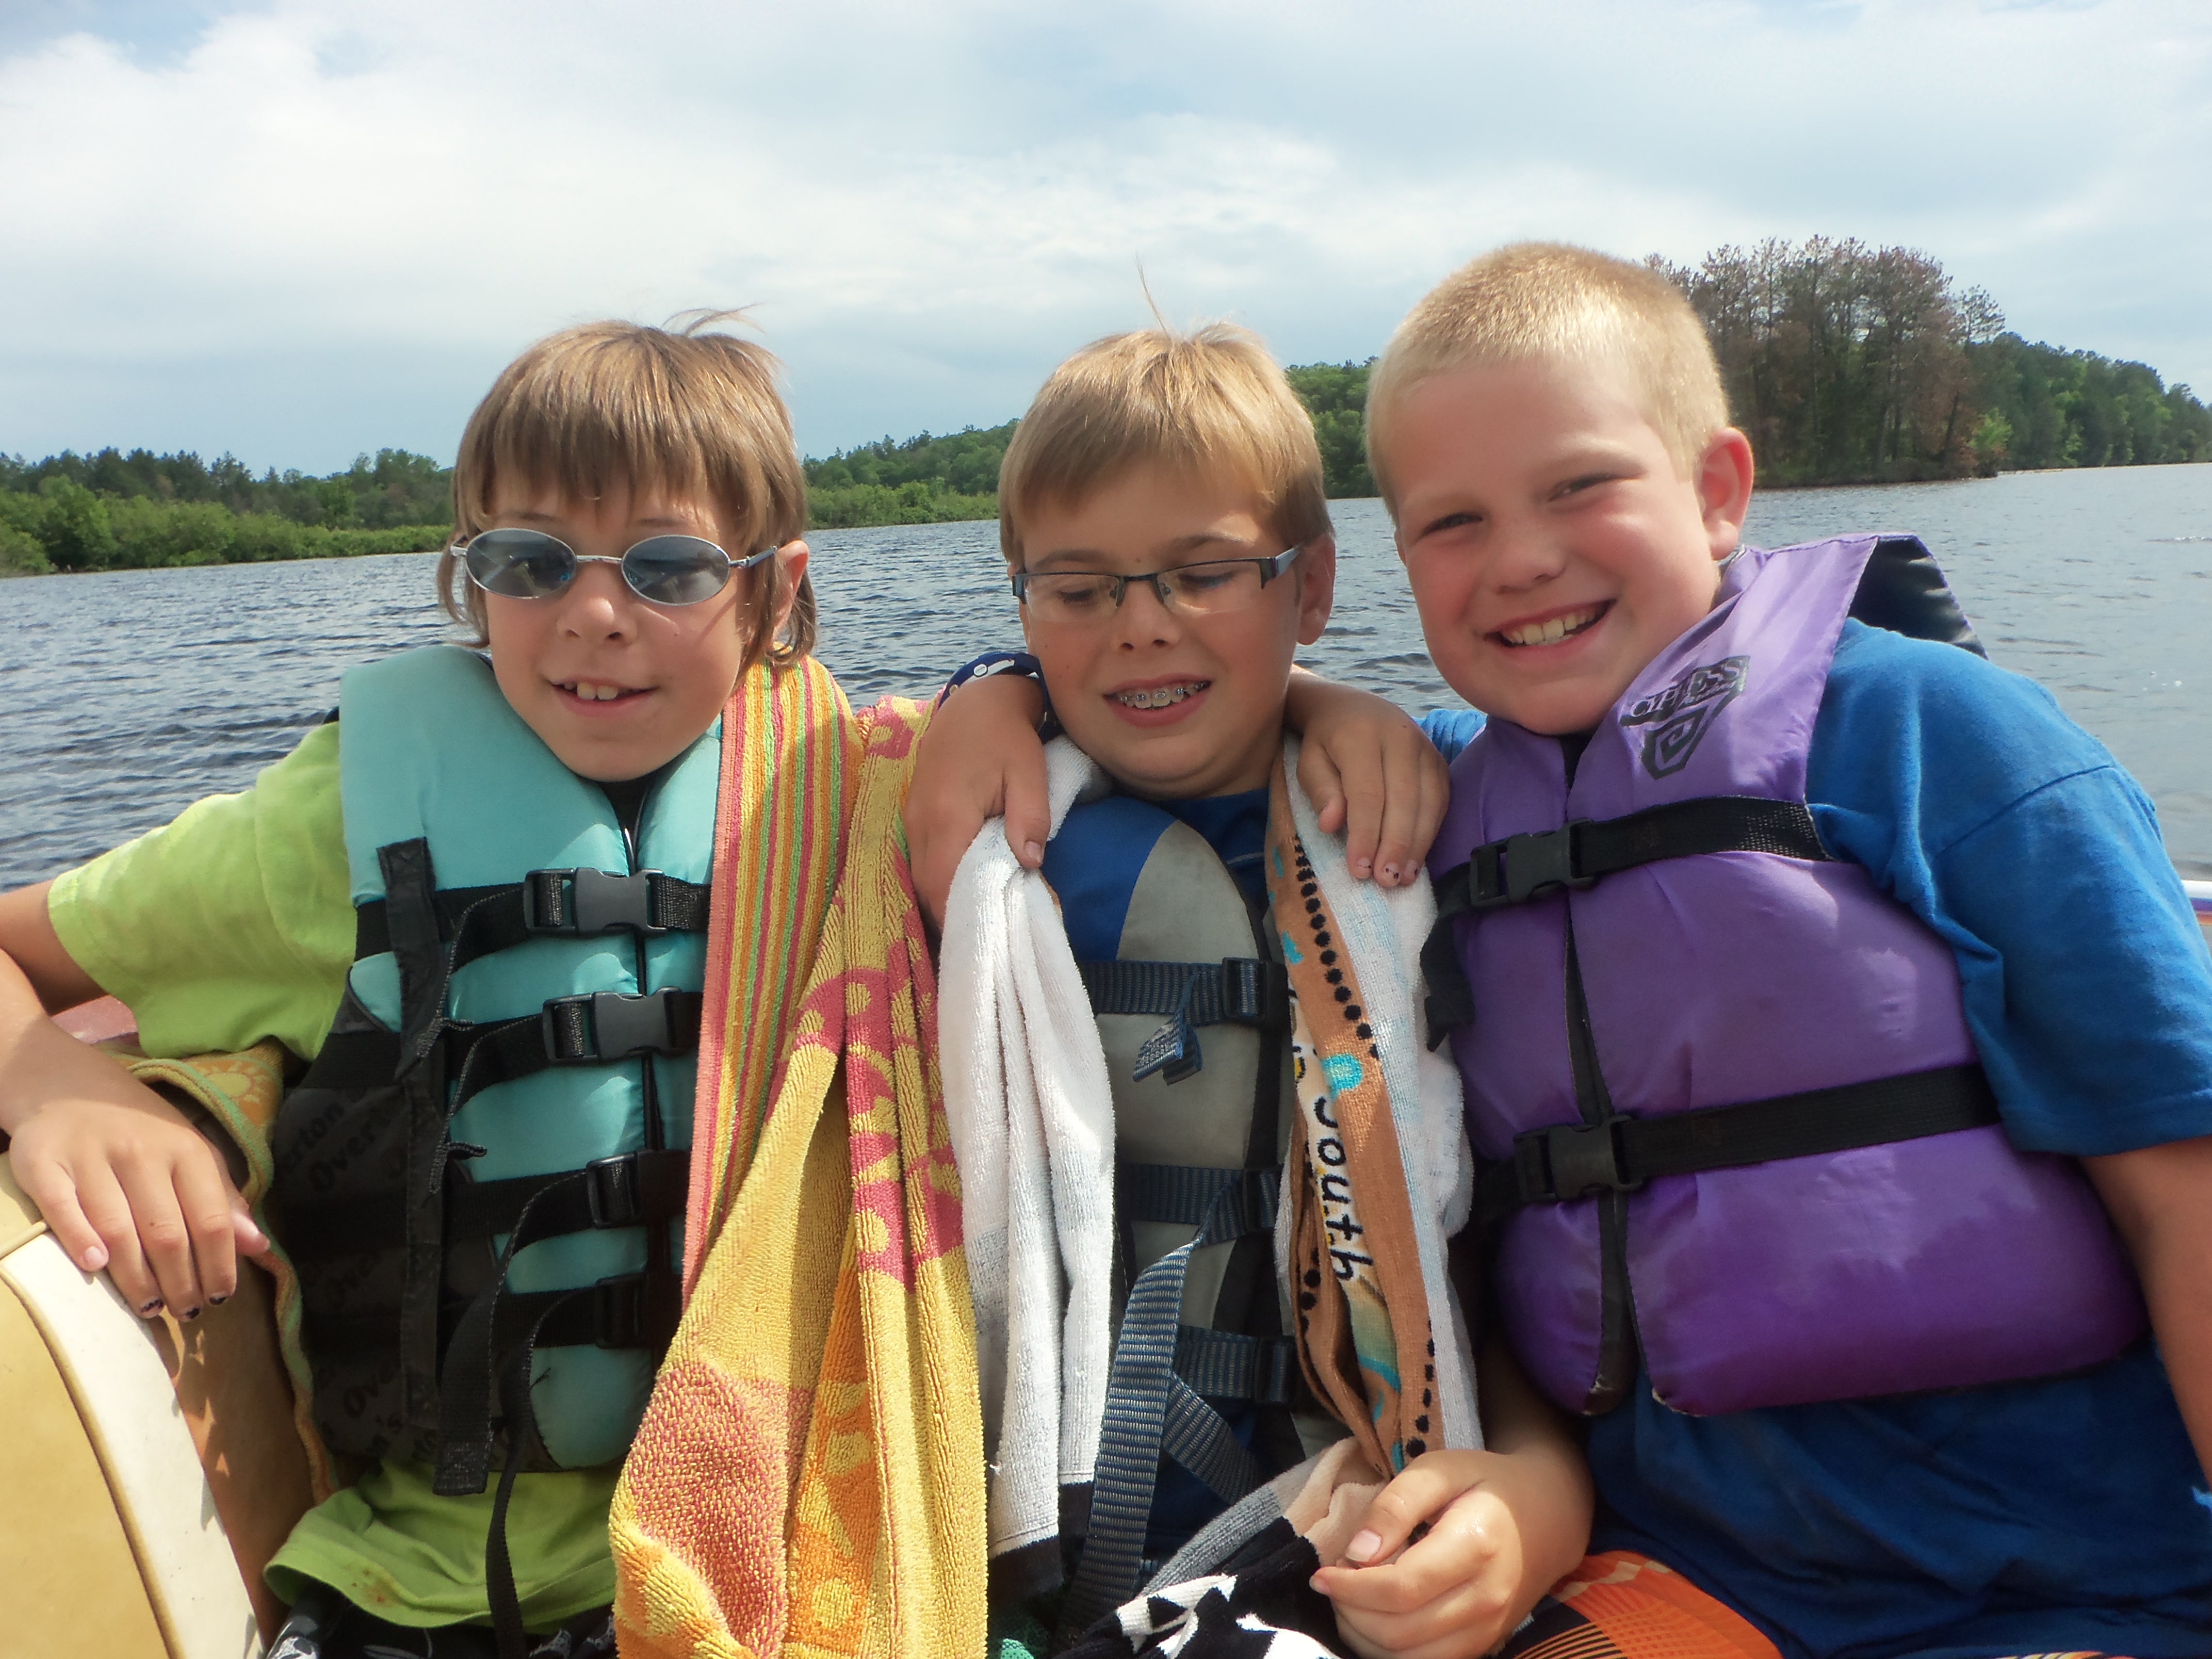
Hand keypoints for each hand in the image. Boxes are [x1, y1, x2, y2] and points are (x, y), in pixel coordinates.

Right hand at [4, 1026, 267, 1320]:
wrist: (68, 1085)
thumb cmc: (141, 1132)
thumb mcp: (191, 1155)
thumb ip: (223, 1199)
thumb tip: (260, 1246)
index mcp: (186, 1150)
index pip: (211, 1218)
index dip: (219, 1264)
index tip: (220, 1298)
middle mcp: (141, 1151)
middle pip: (166, 1232)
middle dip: (180, 1281)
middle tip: (185, 1311)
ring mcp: (92, 1156)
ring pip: (118, 1228)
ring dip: (136, 1277)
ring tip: (149, 1306)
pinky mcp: (44, 1162)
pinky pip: (62, 1206)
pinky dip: (80, 1238)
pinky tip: (96, 1267)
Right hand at [904, 673, 1050, 929]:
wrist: (974, 703)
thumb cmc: (1006, 736)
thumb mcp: (1030, 771)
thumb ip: (1030, 816)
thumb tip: (1030, 863)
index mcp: (947, 813)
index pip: (944, 881)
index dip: (963, 915)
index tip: (991, 939)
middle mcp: (920, 821)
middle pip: (927, 888)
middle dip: (955, 917)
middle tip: (991, 940)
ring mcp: (912, 820)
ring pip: (920, 879)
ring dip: (945, 902)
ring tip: (981, 923)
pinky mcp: (915, 818)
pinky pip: (921, 863)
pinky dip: (940, 883)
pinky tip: (967, 893)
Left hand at [1285, 673, 1448, 887]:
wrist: (1350, 706)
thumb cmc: (1325, 742)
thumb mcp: (1309, 762)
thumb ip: (1320, 790)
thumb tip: (1332, 824)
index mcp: (1361, 734)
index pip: (1367, 792)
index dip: (1365, 834)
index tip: (1359, 870)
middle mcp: (1400, 736)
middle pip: (1403, 798)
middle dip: (1395, 844)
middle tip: (1385, 881)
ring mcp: (1425, 746)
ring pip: (1429, 801)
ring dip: (1418, 844)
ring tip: (1402, 878)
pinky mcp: (1439, 759)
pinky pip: (1442, 799)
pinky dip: (1431, 832)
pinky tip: (1416, 859)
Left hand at [1311, 1444, 1588, 1658]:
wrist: (1547, 1516)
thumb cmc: (1483, 1484)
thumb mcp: (1438, 1469)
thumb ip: (1395, 1505)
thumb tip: (1358, 1552)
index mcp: (1475, 1546)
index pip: (1400, 1588)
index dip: (1351, 1587)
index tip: (1321, 1572)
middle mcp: (1486, 1597)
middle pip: (1400, 1632)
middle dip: (1350, 1614)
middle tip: (1331, 1584)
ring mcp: (1489, 1629)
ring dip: (1364, 1639)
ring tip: (1348, 1602)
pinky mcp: (1485, 1644)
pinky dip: (1390, 1653)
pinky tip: (1374, 1620)